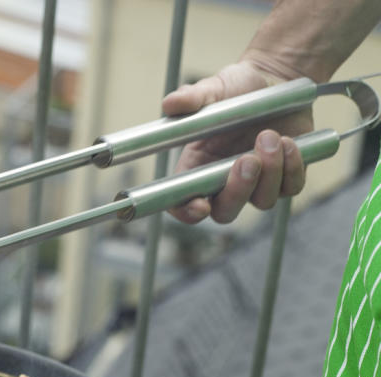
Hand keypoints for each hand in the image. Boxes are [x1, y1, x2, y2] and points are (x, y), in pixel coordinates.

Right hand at [163, 61, 312, 223]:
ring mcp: (257, 182)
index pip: (183, 204)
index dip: (188, 212)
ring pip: (262, 201)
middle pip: (225, 212)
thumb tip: (170, 103)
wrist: (275, 78)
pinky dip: (292, 168)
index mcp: (197, 167)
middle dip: (237, 191)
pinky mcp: (286, 176)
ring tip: (271, 136)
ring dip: (269, 173)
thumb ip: (191, 99)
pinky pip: (291, 187)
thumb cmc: (237, 87)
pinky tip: (289, 142)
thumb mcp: (212, 89)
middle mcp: (224, 181)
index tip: (201, 205)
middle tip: (246, 160)